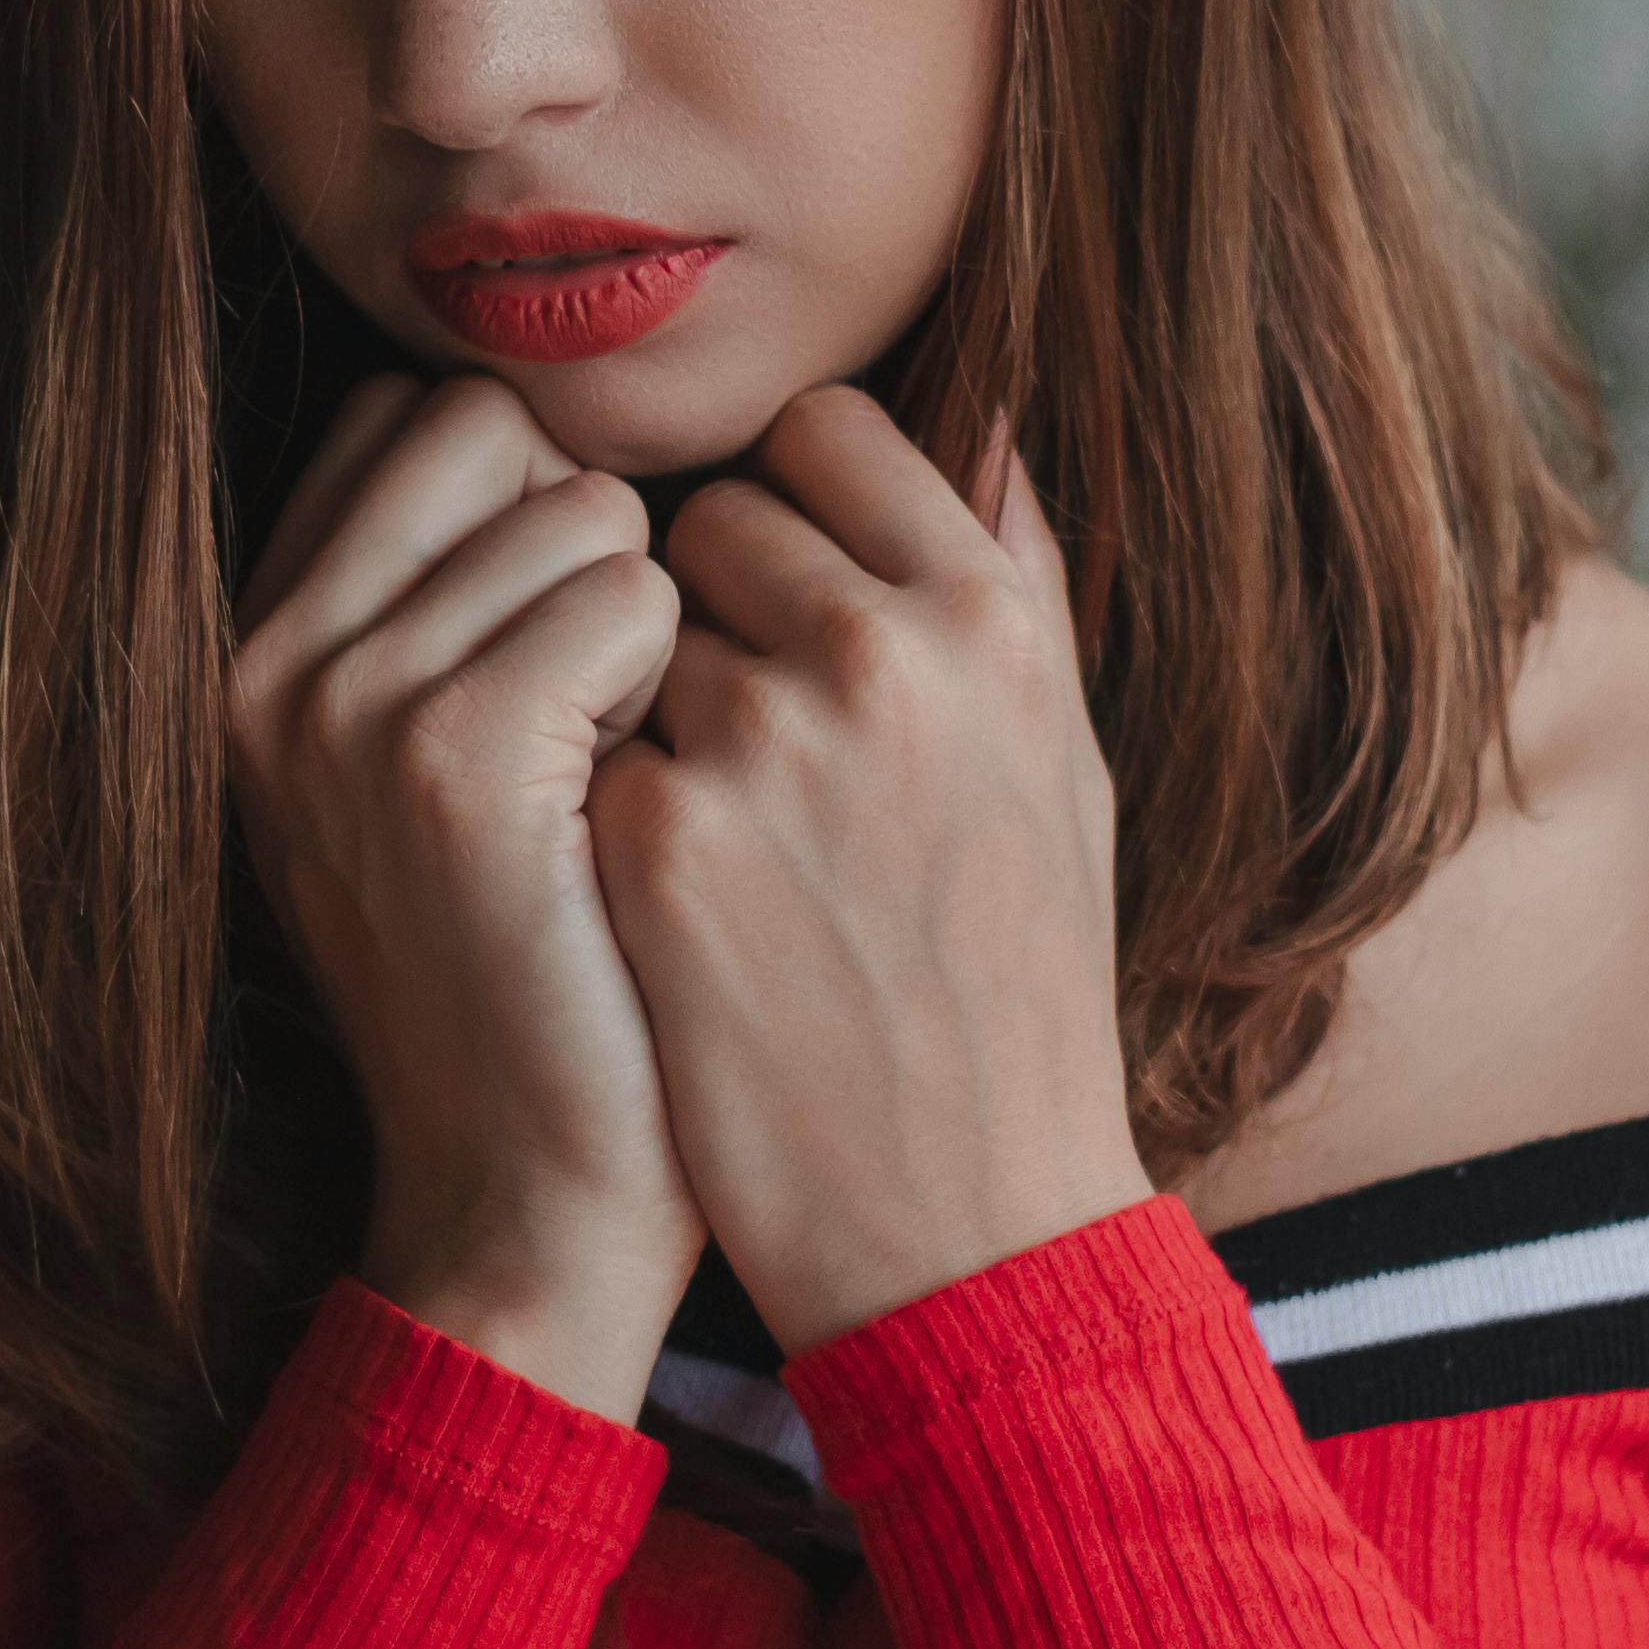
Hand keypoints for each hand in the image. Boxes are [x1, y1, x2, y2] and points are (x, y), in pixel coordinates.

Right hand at [227, 371, 702, 1415]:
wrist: (530, 1209)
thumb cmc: (544, 980)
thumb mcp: (444, 772)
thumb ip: (451, 596)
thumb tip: (542, 414)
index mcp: (250, 653)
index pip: (415, 419)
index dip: (532, 513)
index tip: (551, 670)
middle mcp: (264, 663)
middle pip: (495, 429)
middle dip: (589, 545)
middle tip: (592, 730)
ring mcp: (341, 705)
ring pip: (584, 506)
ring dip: (650, 631)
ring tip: (611, 788)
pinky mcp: (449, 756)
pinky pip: (633, 596)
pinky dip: (679, 691)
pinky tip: (639, 813)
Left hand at [585, 386, 1150, 1355]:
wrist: (967, 1226)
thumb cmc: (1023, 996)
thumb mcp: (1064, 773)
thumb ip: (1016, 587)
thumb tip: (974, 422)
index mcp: (993, 618)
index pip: (826, 432)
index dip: (786, 502)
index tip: (780, 585)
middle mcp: (883, 656)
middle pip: (706, 523)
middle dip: (704, 611)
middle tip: (755, 747)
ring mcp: (760, 748)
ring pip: (628, 643)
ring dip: (651, 719)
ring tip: (736, 855)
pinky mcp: (655, 846)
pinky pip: (584, 755)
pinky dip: (606, 822)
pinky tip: (673, 919)